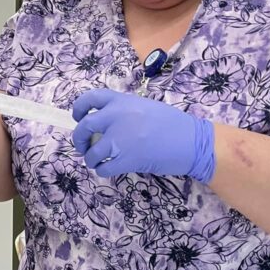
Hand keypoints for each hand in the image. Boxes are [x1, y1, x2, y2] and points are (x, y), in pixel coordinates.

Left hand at [72, 88, 215, 180]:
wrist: (191, 142)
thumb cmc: (173, 124)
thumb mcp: (145, 106)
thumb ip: (123, 111)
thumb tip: (104, 123)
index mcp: (122, 101)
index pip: (90, 98)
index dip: (78, 108)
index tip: (77, 117)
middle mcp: (117, 117)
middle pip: (84, 127)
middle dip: (79, 139)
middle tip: (83, 146)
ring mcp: (120, 139)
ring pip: (91, 152)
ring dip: (90, 159)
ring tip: (96, 161)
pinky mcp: (126, 160)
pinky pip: (103, 168)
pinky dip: (102, 171)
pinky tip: (108, 169)